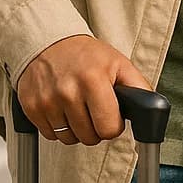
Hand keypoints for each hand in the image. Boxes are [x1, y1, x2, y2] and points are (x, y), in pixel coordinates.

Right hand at [16, 34, 151, 146]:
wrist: (48, 42)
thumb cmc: (87, 56)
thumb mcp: (119, 64)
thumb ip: (139, 88)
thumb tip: (151, 112)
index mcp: (93, 80)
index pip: (109, 129)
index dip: (113, 124)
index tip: (111, 114)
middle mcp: (67, 91)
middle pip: (89, 138)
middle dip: (95, 128)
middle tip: (93, 109)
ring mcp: (47, 100)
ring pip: (69, 139)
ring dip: (76, 129)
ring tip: (77, 107)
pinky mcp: (31, 107)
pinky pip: (50, 135)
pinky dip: (58, 126)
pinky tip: (61, 108)